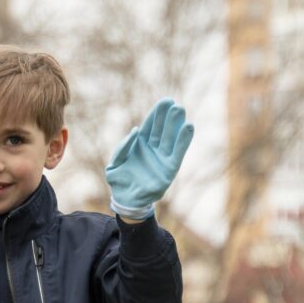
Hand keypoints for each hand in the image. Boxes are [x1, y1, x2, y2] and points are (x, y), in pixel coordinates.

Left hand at [105, 98, 194, 219]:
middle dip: (167, 116)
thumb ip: (123, 148)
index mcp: (139, 145)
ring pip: (170, 138)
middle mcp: (152, 149)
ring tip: (181, 110)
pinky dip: (184, 140)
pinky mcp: (170, 169)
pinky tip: (189, 126)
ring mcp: (162, 158)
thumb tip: (136, 131)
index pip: (150, 126)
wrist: (127, 201)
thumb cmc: (119, 182)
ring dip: (176, 124)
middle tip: (174, 104)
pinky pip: (178, 152)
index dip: (157, 114)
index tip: (165, 101)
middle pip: (162, 129)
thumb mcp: (114, 165)